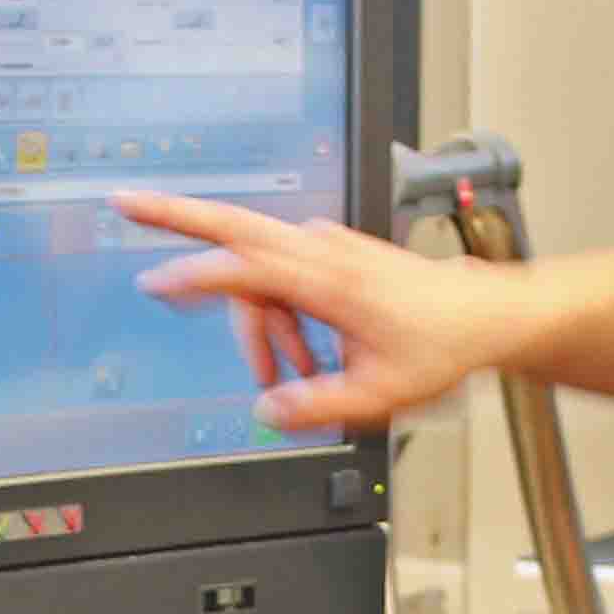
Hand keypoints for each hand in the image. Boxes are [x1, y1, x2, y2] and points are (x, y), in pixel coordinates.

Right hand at [114, 190, 544, 430]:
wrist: (486, 316)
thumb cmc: (442, 345)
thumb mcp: (379, 393)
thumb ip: (317, 405)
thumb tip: (268, 410)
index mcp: (330, 280)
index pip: (246, 269)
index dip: (196, 275)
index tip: (156, 281)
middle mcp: (324, 252)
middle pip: (234, 223)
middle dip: (177, 214)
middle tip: (127, 202)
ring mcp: (328, 248)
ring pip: (260, 272)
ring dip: (260, 324)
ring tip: (292, 374)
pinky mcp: (333, 255)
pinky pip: (283, 278)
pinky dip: (280, 315)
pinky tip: (306, 353)